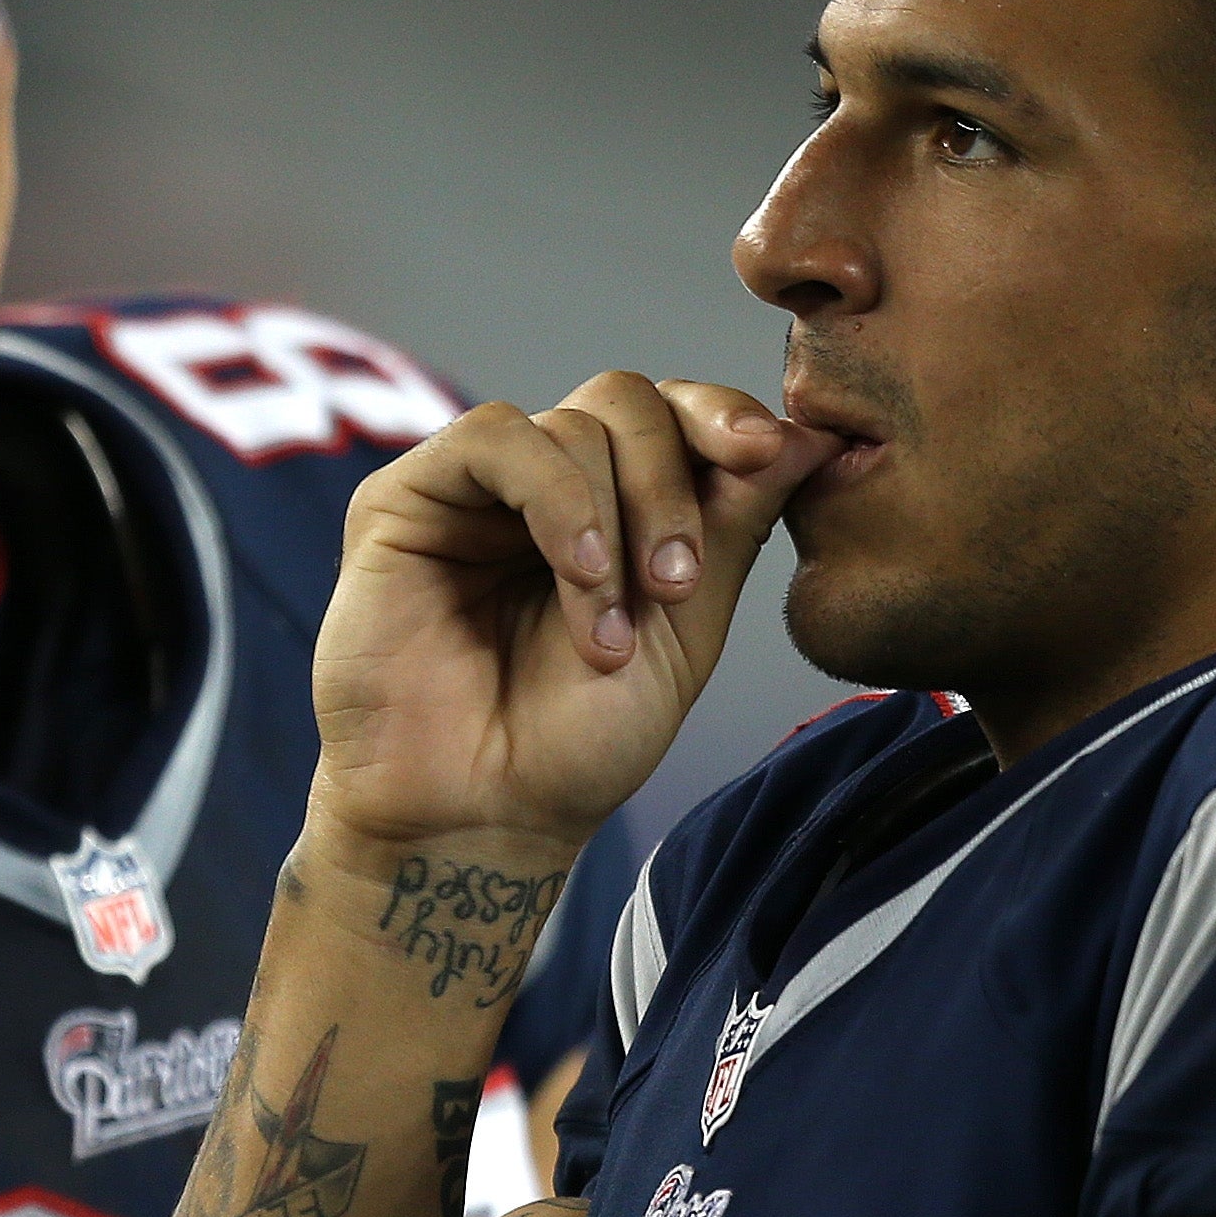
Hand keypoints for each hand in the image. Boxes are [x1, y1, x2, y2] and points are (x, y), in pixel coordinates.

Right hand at [308, 374, 835, 866]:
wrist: (486, 816)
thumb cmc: (580, 742)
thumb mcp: (687, 628)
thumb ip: (736, 525)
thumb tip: (811, 433)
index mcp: (611, 506)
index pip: (672, 412)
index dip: (724, 416)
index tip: (767, 454)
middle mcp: (542, 484)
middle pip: (625, 401)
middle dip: (671, 485)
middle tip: (676, 585)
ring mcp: (472, 489)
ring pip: (570, 424)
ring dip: (612, 524)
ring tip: (606, 630)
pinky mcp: (404, 498)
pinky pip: (495, 441)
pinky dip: (556, 501)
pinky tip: (575, 575)